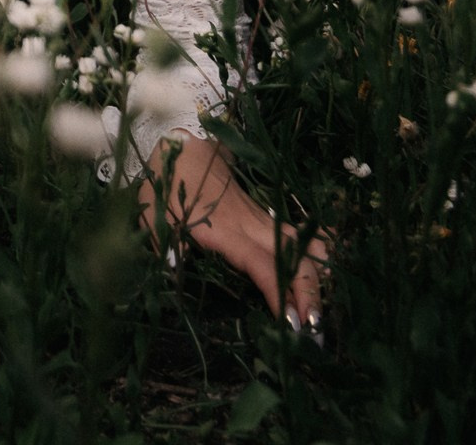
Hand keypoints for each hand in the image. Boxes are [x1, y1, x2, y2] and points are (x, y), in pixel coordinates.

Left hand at [136, 135, 331, 336]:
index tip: (292, 323)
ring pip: (302, 244)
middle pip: (294, 257)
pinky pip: (296, 234)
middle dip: (310, 293)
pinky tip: (321, 277)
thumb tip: (172, 273)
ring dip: (315, 275)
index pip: (262, 264)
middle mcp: (251, 225)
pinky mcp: (263, 215)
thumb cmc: (165, 185)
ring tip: (320, 310)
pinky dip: (313, 255)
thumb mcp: (154, 218)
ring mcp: (260, 218)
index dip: (279, 292)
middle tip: (315, 331)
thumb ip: (164, 246)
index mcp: (225, 230)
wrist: (180, 144)